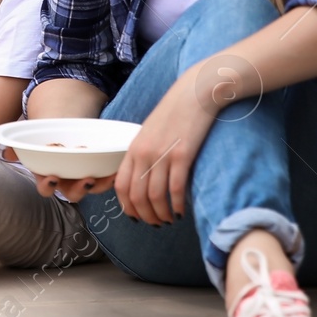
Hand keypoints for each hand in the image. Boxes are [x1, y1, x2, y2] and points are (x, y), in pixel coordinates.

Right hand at [3, 147, 116, 201]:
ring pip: (92, 188)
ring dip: (100, 184)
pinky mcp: (98, 171)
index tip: (52, 177)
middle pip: (73, 193)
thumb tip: (6, 151)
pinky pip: (106, 177)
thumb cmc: (44, 138)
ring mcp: (82, 178)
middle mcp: (66, 183)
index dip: (48, 185)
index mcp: (48, 177)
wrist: (61, 129)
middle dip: (79, 188)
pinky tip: (117, 167)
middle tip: (86, 179)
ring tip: (106, 175)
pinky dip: (112, 174)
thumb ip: (18, 146)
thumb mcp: (31, 140)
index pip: (46, 189)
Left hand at [114, 77, 215, 225]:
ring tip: (169, 220)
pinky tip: (181, 211)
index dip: (127, 207)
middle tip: (156, 224)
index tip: (137, 217)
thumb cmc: (174, 113)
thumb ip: (143, 153)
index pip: (121, 187)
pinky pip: (175, 189)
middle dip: (146, 216)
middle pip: (137, 197)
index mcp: (133, 148)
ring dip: (161, 215)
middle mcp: (144, 154)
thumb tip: (144, 179)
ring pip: (155, 197)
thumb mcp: (150, 132)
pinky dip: (177, 206)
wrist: (194, 93)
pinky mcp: (182, 155)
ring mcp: (162, 155)